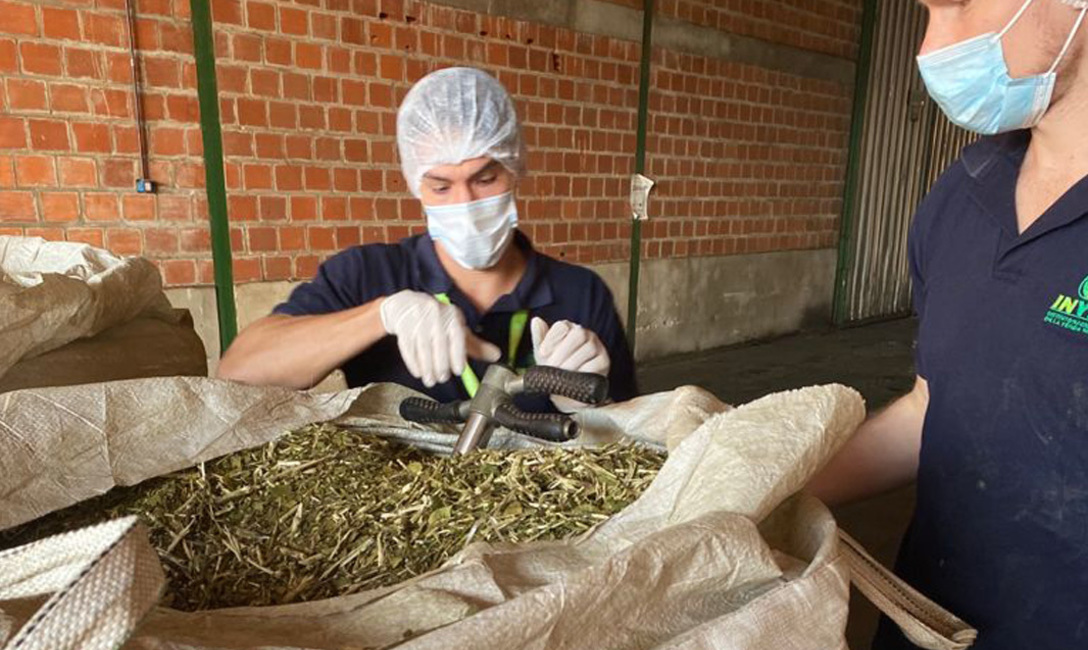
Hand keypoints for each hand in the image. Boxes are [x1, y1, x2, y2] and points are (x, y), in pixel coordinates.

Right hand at [380, 291, 500, 386]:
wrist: (406, 305)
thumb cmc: (436, 319)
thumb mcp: (456, 328)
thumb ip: (475, 344)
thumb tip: (496, 356)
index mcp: (451, 315)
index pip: (456, 335)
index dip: (458, 354)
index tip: (458, 370)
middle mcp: (435, 314)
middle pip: (438, 343)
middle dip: (440, 364)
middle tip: (442, 379)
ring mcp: (417, 319)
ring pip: (422, 347)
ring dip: (426, 366)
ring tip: (430, 380)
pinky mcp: (403, 325)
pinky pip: (408, 347)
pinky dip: (413, 362)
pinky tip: (418, 372)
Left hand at [530, 317, 609, 411]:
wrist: (566, 392)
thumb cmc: (555, 368)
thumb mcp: (543, 355)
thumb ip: (539, 338)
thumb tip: (536, 320)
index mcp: (568, 329)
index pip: (562, 326)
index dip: (552, 339)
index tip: (542, 353)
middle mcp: (584, 334)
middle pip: (578, 334)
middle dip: (563, 352)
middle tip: (552, 367)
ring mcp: (597, 346)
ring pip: (588, 348)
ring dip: (572, 363)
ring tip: (561, 375)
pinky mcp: (604, 361)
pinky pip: (596, 363)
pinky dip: (583, 371)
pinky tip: (575, 379)